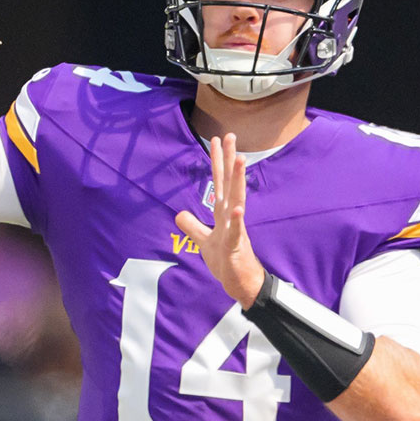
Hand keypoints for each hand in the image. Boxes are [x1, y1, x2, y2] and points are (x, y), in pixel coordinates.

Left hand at [175, 134, 266, 306]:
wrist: (240, 284)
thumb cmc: (226, 262)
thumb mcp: (204, 242)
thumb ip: (193, 226)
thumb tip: (179, 214)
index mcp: (222, 213)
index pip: (219, 182)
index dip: (217, 161)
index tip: (217, 140)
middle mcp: (230, 216)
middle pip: (229, 183)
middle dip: (229, 160)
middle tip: (231, 136)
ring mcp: (235, 229)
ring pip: (236, 200)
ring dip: (238, 181)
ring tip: (240, 159)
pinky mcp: (236, 246)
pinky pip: (236, 232)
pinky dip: (237, 220)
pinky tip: (238, 209)